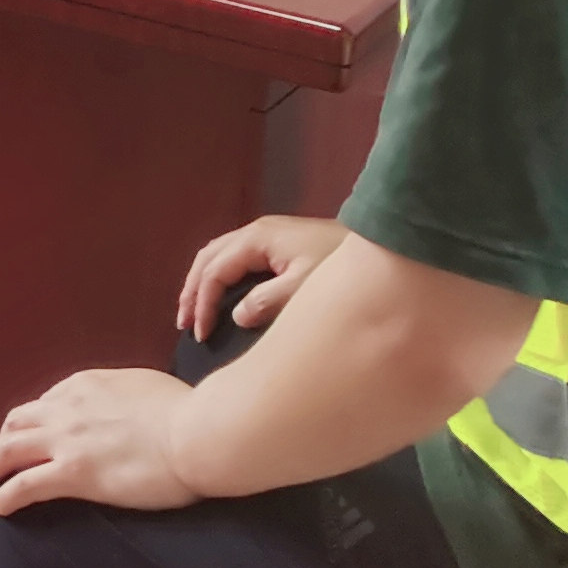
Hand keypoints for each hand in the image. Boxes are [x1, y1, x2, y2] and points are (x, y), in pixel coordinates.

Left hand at [0, 368, 198, 516]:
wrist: (198, 434)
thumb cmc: (189, 413)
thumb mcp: (148, 388)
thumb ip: (126, 397)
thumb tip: (129, 409)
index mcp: (87, 385)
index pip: (45, 403)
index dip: (34, 422)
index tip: (32, 438)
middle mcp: (68, 407)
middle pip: (17, 422)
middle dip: (4, 440)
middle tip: (0, 460)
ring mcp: (67, 440)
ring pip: (7, 451)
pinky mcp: (73, 474)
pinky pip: (23, 485)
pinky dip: (5, 496)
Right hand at [176, 214, 349, 339]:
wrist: (382, 244)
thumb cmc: (341, 264)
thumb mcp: (305, 288)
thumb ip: (267, 302)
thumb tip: (237, 316)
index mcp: (258, 238)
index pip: (215, 270)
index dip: (203, 303)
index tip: (201, 335)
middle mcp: (257, 232)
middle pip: (209, 258)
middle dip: (193, 291)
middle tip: (184, 324)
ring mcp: (268, 236)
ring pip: (220, 255)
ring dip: (203, 283)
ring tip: (195, 312)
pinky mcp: (280, 244)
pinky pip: (235, 258)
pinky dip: (220, 277)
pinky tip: (223, 297)